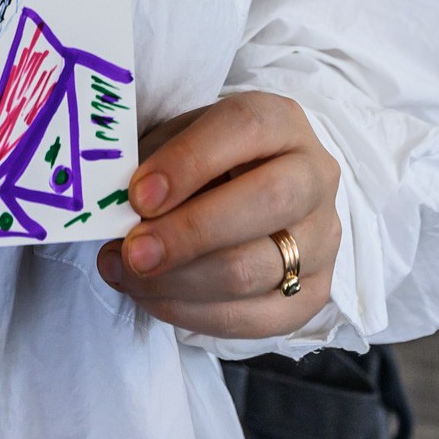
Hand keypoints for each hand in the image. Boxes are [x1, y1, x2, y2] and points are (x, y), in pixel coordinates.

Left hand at [96, 92, 340, 338]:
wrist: (257, 186)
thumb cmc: (207, 157)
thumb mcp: (181, 137)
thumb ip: (155, 161)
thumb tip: (116, 205)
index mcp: (281, 120)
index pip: (244, 128)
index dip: (188, 162)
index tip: (137, 194)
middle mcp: (314, 175)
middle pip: (265, 202)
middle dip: (189, 233)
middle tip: (133, 252)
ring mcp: (322, 239)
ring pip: (255, 268)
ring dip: (179, 281)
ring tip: (127, 274)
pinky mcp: (312, 293)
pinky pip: (255, 317)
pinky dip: (193, 313)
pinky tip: (152, 297)